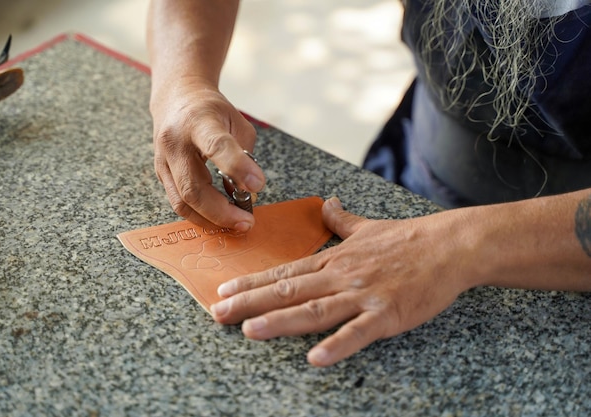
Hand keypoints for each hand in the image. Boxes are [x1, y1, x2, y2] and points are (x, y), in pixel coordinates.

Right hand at [150, 77, 265, 230]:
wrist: (176, 98)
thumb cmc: (211, 110)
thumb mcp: (237, 121)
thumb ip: (244, 154)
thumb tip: (248, 192)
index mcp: (198, 121)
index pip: (216, 146)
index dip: (238, 168)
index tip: (258, 186)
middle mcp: (174, 142)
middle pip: (194, 187)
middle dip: (223, 211)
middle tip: (247, 221)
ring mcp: (163, 160)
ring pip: (183, 202)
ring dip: (211, 219)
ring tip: (236, 223)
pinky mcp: (161, 175)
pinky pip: (179, 203)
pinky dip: (201, 215)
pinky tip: (219, 218)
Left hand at [210, 197, 474, 365]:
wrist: (448, 245)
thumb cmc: (407, 239)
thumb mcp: (368, 227)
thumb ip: (342, 220)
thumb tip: (327, 203)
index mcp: (334, 260)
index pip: (285, 272)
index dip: (253, 282)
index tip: (224, 290)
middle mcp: (341, 276)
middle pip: (289, 291)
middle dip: (250, 303)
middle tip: (218, 313)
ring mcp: (363, 295)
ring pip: (315, 310)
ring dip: (280, 321)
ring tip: (250, 330)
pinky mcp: (388, 313)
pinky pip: (359, 332)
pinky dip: (337, 345)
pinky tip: (315, 358)